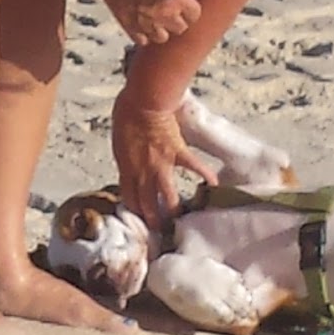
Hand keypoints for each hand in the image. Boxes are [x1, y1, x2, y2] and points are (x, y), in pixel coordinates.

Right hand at [100, 0, 200, 45]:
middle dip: (177, 19)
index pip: (194, 14)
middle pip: (180, 28)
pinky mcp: (130, 27)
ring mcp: (147, 22)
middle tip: (169, 9)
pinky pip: (142, 40)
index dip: (190, 9)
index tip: (185, 6)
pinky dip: (143, 33)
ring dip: (160, 29)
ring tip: (155, 17)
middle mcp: (165, 13)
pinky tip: (141, 21)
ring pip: (162, 37)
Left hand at [112, 85, 218, 228]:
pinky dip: (206, 176)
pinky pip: (195, 167)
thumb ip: (125, 158)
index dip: (134, 212)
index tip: (139, 220)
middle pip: (148, 205)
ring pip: (170, 196)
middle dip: (154, 221)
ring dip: (175, 210)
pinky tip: (215, 186)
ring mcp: (163, 165)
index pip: (129, 199)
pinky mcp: (179, 153)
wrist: (143, 102)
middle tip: (160, 232)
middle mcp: (144, 173)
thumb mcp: (119, 141)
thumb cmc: (126, 115)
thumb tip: (128, 165)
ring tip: (182, 221)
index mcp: (127, 169)